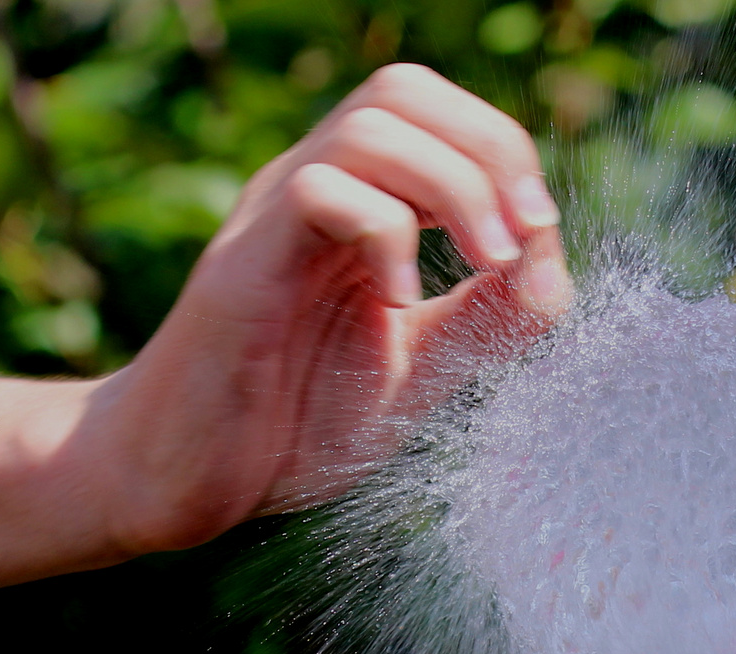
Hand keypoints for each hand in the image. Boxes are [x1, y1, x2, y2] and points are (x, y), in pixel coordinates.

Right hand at [83, 63, 571, 554]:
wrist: (182, 483)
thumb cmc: (291, 425)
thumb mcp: (420, 370)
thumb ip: (486, 322)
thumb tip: (554, 273)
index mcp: (355, 207)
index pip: (434, 115)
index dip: (503, 152)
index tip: (539, 237)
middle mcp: (312, 194)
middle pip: (401, 89)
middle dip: (490, 148)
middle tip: (522, 236)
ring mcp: (273, 220)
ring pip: (368, 125)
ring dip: (455, 186)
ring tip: (485, 263)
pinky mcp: (243, 266)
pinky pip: (318, 191)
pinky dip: (386, 233)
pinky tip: (401, 304)